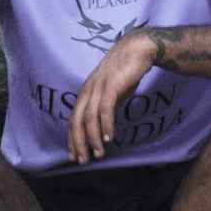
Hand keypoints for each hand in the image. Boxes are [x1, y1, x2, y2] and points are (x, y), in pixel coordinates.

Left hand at [67, 30, 156, 163]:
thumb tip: (104, 128)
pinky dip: (106, 125)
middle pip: (76, 121)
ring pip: (89, 118)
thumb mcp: (113, 94)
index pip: (73, 120)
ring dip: (93, 138)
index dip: (72, 139)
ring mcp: (97, 87)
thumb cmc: (125, 72)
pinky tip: (110, 138)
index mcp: (85, 94)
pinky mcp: (111, 85)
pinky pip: (105, 109)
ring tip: (98, 154)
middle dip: (78, 143)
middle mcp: (87, 91)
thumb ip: (106, 109)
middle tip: (82, 161)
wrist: (138, 49)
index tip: (74, 156)